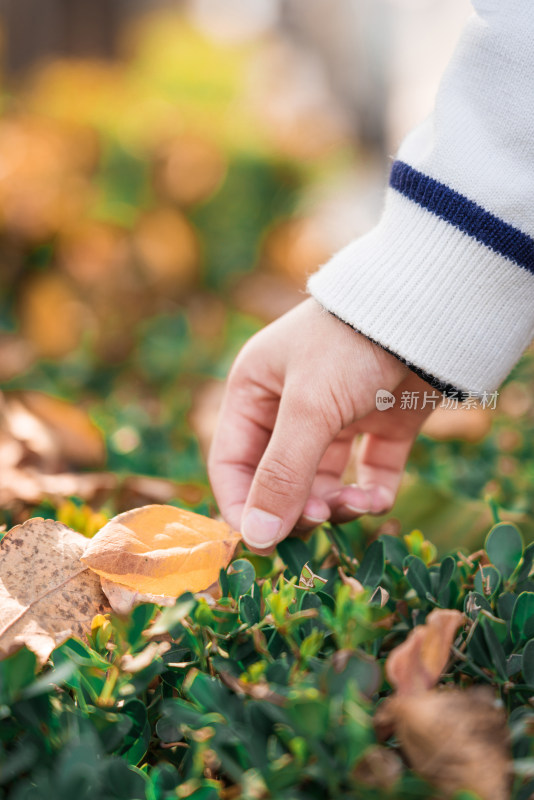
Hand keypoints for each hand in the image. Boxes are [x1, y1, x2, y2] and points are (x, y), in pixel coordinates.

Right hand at [208, 298, 434, 552]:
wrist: (427, 311)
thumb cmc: (349, 344)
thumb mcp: (309, 407)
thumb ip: (282, 473)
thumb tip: (257, 537)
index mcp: (255, 393)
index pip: (233, 463)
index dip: (242, 504)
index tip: (263, 541)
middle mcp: (290, 408)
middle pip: (279, 479)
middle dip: (298, 505)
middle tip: (320, 516)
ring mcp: (337, 418)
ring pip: (324, 483)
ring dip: (337, 504)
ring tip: (357, 505)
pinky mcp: (379, 426)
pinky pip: (367, 474)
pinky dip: (372, 494)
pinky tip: (378, 498)